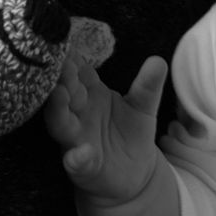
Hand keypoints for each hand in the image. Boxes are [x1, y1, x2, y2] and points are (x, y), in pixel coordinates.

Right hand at [45, 55, 168, 206]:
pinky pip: (77, 162)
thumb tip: (158, 60)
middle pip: (65, 93)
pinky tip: (79, 154)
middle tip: (57, 63)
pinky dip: (77, 158)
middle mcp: (78, 114)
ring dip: (58, 111)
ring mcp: (77, 140)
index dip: (72, 59)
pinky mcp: (84, 167)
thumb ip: (148, 86)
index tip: (63, 41)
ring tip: (58, 96)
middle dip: (61, 79)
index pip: (78, 73)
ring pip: (62, 124)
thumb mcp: (143, 107)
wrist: (132, 174)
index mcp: (91, 95)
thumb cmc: (131, 133)